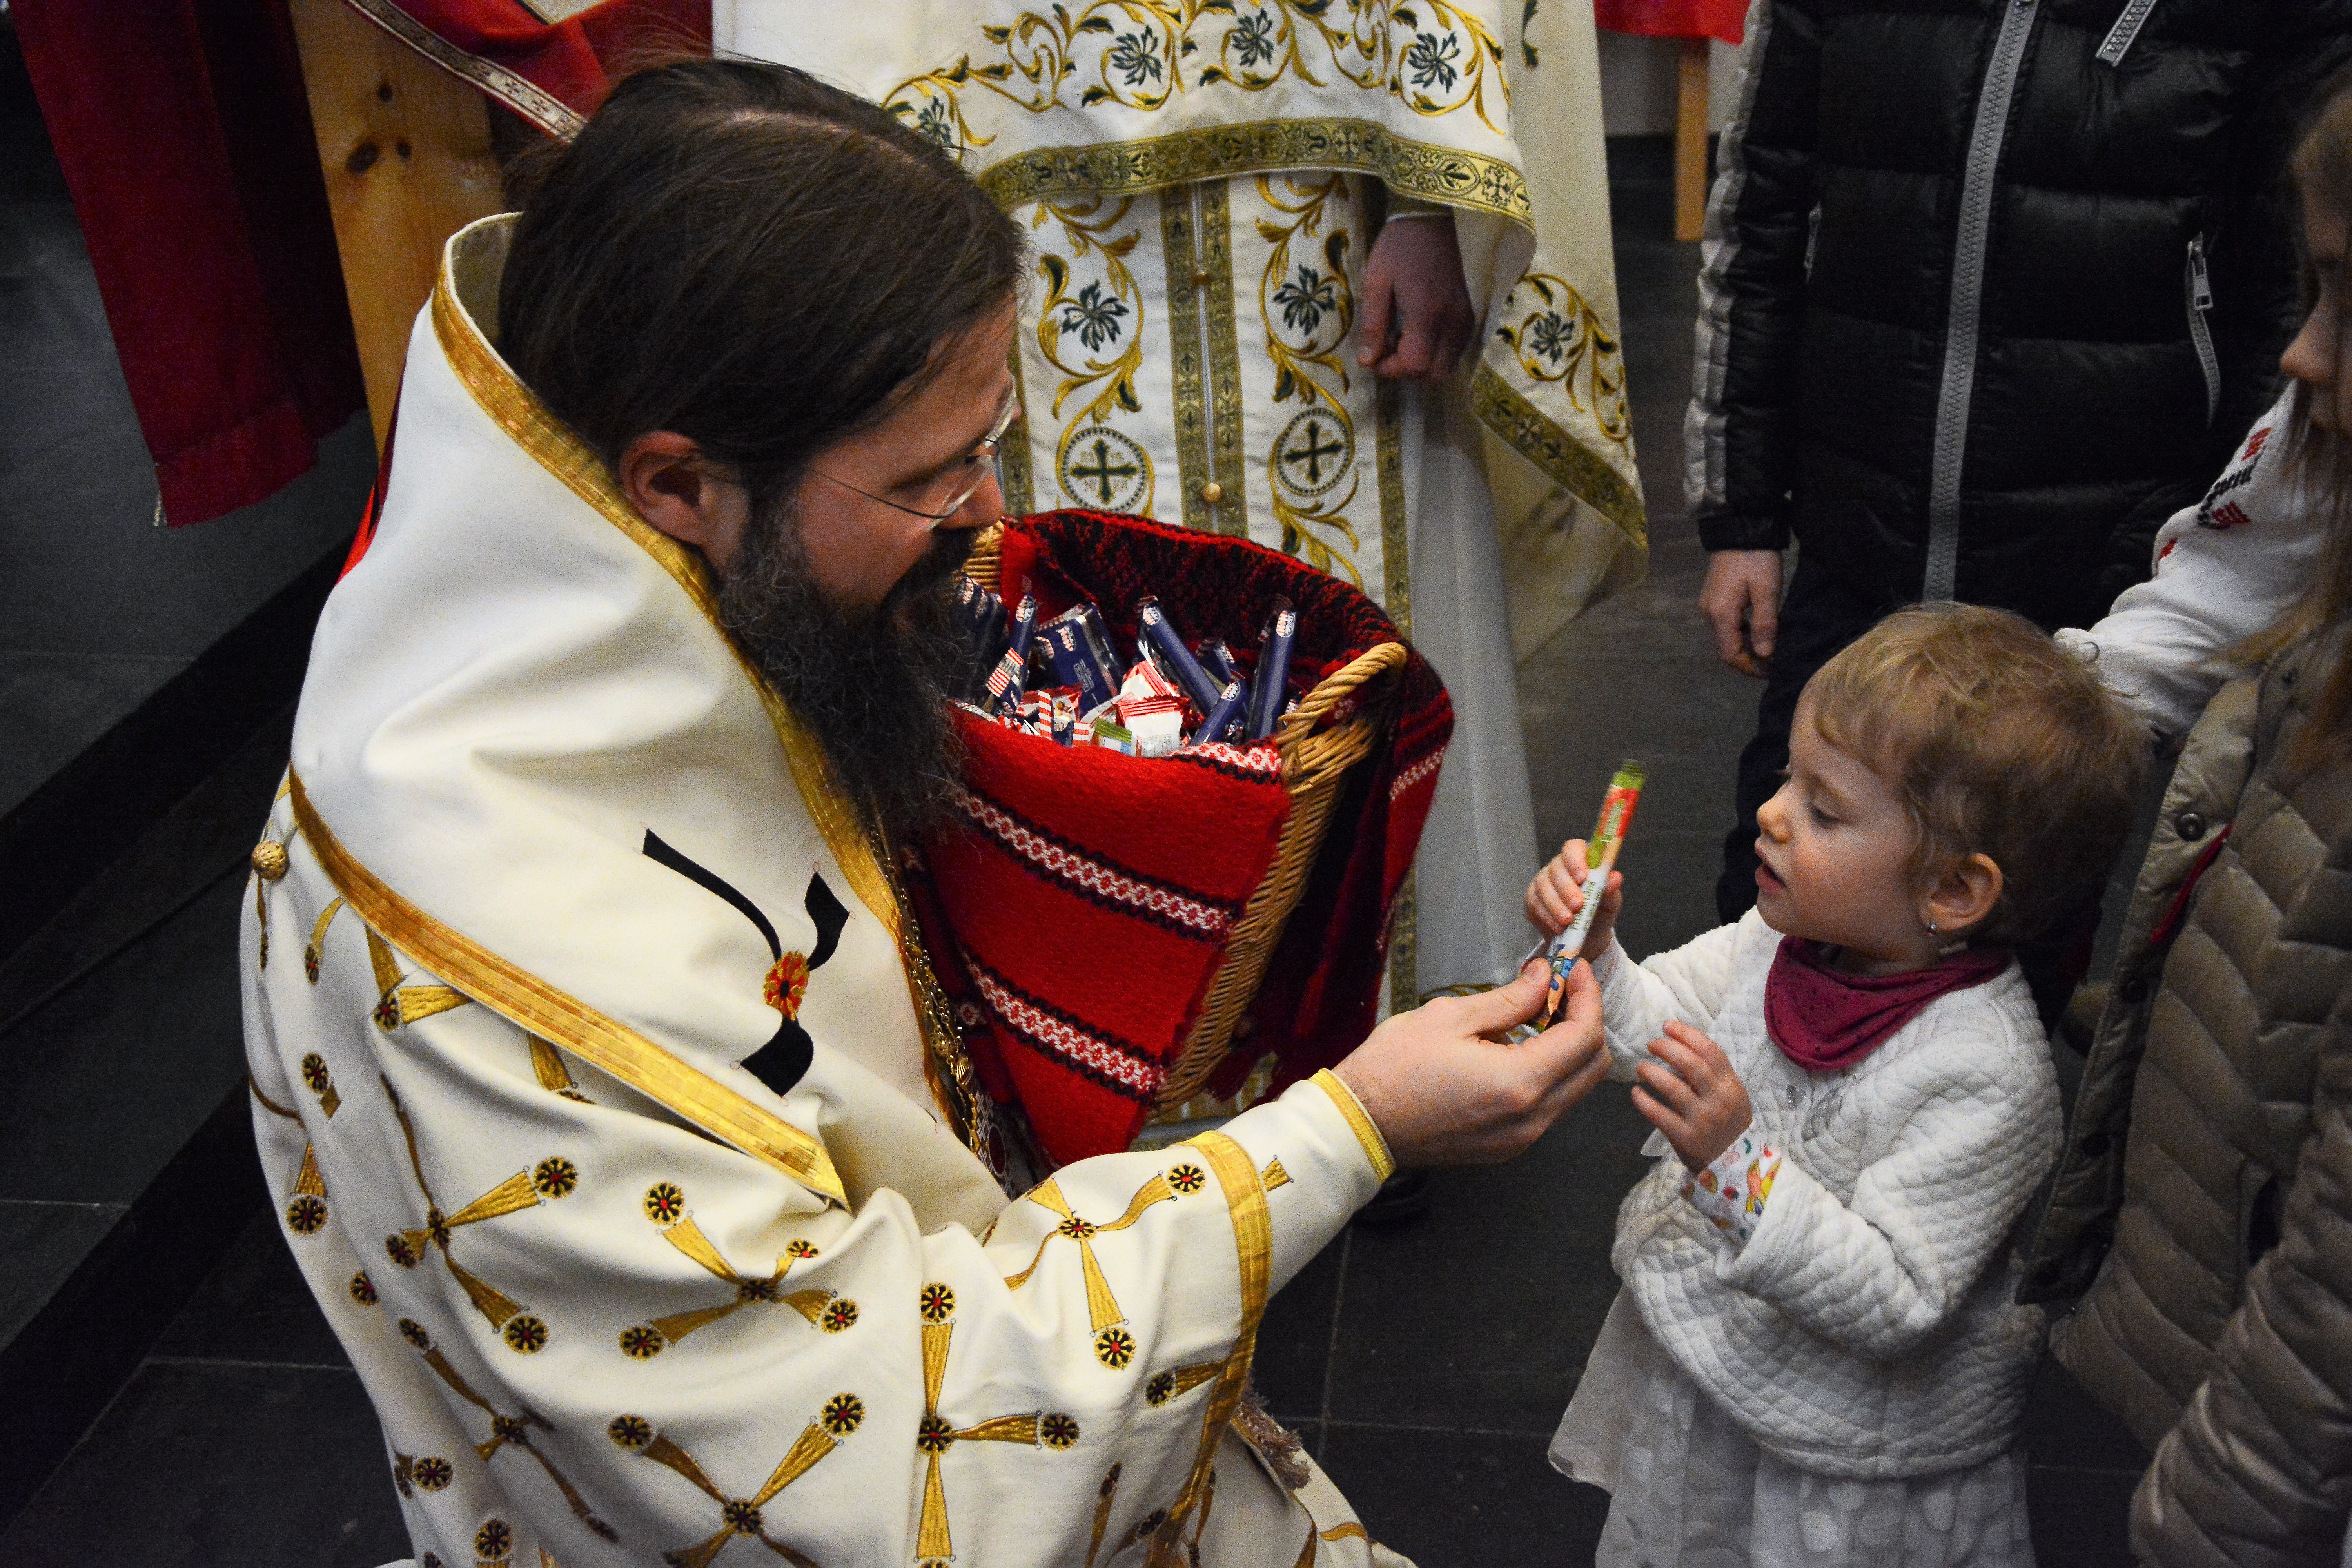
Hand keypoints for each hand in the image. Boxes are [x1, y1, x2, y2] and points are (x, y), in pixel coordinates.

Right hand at [1332, 957, 1609, 1166]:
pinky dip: (1549, 1073)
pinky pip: (1549, 1106)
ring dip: (1568, 1048)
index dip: (1588, 996)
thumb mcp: (1450, 1017)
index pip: (1585, 1036)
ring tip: (1537, 1015)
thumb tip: (1546, 977)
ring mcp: (1522, 1138)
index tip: (1573, 969)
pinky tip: (1517, 1048)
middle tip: (1561, 990)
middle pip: (1593, 1067)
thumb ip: (1509, 998)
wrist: (1360, 1125)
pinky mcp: (1509, 1147)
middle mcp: (1532, 1119)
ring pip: (1575, 1088)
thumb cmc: (1394, 1067)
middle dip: (1586, 1021)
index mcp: (1520, 1083)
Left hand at [1358, 213, 1475, 382]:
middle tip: (1390, 347)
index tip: (1375, 356)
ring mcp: (1468, 318)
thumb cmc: (1401, 243)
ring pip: (1450, 364)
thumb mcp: (1377, 279)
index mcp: (1427, 314)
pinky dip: (1439, 350)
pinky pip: (1459, 347)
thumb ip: (1373, 324)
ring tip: (1405, 335)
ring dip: (1425, 361)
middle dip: (1409, 370)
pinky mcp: (1475, 311)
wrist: (1439, 212)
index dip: (1391, 370)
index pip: (1414, 366)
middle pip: (1435, 373)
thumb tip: (1367, 361)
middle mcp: (1454, 322)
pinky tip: (1423, 328)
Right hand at [1524, 838, 1623, 957]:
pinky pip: (1534, 904)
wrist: (1587, 935)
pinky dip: (1547, 916)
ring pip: (1543, 887)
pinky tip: (1558, 927)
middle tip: (1577, 905)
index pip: (1573, 847)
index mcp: (1581, 859)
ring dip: (1556, 905)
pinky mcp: (1533, 898)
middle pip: (1556, 868)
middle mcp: (1559, 866)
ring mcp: (1543, 881)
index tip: (1582, 877)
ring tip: (1568, 921)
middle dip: (1566, 888)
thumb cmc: (1600, 910)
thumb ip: (1610, 888)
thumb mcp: (1610, 901)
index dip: (1575, 859)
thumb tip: (1615, 878)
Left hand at [1631, 1020, 1752, 1169]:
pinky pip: (1659, 1115)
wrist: (1735, 1167)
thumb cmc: (1728, 1124)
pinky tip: (1635, 1092)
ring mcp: (1702, 1120)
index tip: (1668, 1026)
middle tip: (1652, 1044)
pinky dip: (1643, 1101)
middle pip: (1690, 1064)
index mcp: (1731, 1085)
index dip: (1687, 1034)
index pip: (1710, 1051)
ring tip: (1641, 1067)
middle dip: (1667, 1048)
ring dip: (1652, 1071)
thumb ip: (1712, 1075)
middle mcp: (1719, 1100)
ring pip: (1672, 1087)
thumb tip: (1680, 1048)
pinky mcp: (1685, 1138)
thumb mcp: (1730, 1097)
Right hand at [1698, 550, 1782, 677]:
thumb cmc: (1756, 558)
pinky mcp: (1714, 600)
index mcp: (1720, 614)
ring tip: (1769, 651)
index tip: (1772, 670)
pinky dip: (1741, 636)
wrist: (1740, 528)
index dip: (1750, 667)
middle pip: (1725, 650)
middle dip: (1748, 661)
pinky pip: (1725, 627)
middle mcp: (1709, 614)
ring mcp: (1709, 606)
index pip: (1730, 654)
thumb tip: (1765, 655)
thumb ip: (1765, 624)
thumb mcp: (1766, 590)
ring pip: (1725, 639)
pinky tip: (1758, 634)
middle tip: (1773, 664)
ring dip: (1745, 650)